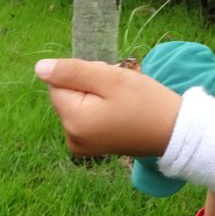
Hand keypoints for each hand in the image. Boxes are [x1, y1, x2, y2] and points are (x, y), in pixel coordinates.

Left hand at [35, 58, 181, 157]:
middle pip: (67, 95)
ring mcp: (81, 146)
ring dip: (96, 97)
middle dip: (89, 86)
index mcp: (73, 120)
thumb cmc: (146, 102)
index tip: (108, 82)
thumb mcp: (110, 79)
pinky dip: (100, 111)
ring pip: (77, 105)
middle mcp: (71, 137)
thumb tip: (39, 68)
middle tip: (119, 92)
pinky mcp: (92, 148)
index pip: (58, 83)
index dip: (83, 75)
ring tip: (122, 103)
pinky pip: (86, 118)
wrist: (175, 132)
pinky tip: (120, 113)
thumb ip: (73, 71)